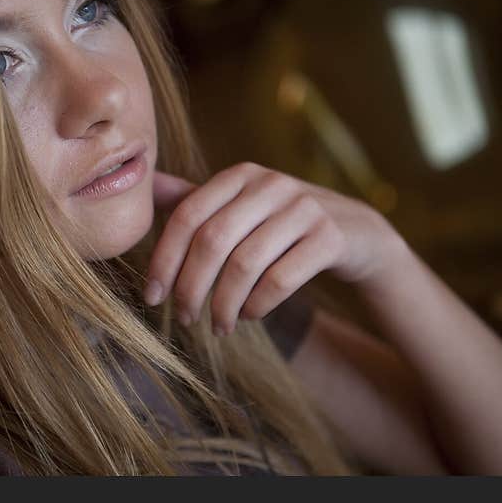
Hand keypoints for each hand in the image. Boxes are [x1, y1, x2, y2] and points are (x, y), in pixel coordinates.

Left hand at [143, 161, 404, 335]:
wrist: (356, 234)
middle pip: (213, 241)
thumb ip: (194, 199)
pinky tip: (250, 315)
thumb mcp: (240, 206)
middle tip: (183, 319)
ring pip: (245, 264)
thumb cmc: (281, 225)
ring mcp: (304, 208)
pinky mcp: (330, 238)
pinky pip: (280, 279)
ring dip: (224, 304)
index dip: (164, 259)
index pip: (187, 216)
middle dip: (191, 287)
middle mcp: (270, 184)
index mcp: (239, 176)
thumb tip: (145, 183)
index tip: (152, 297)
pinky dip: (258, 305)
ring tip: (217, 326)